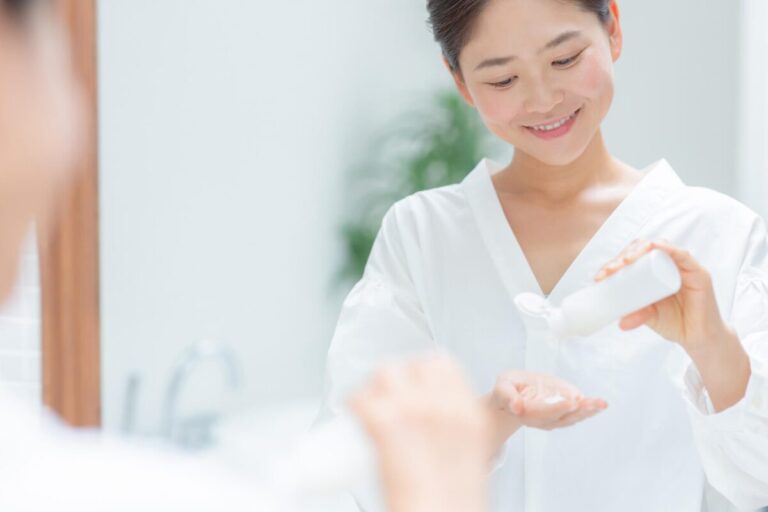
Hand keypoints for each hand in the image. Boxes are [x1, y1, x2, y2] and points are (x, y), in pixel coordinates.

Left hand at [349, 355, 491, 511]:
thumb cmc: (452, 501)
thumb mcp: (471, 454)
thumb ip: (452, 427)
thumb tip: (430, 420)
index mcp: (466, 412)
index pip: (442, 364)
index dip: (423, 371)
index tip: (414, 382)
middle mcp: (440, 404)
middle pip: (411, 363)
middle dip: (398, 376)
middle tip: (388, 396)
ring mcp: (412, 409)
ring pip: (384, 372)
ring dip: (375, 388)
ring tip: (372, 407)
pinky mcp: (383, 421)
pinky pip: (359, 397)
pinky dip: (353, 405)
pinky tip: (355, 415)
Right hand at [485, 370, 606, 451]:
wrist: (513, 396)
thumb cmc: (507, 389)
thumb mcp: (502, 386)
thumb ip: (507, 396)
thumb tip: (517, 407)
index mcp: (526, 413)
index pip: (543, 413)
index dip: (558, 408)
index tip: (572, 402)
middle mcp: (542, 420)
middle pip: (563, 417)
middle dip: (580, 410)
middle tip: (596, 403)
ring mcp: (554, 418)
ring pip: (573, 417)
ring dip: (588, 411)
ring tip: (602, 404)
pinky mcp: (562, 413)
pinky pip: (577, 413)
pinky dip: (589, 410)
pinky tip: (600, 404)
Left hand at [593, 239, 730, 352]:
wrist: (699, 338)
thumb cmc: (674, 322)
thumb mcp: (649, 316)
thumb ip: (637, 315)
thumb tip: (620, 323)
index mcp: (652, 273)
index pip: (631, 259)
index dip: (614, 264)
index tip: (599, 277)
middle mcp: (666, 265)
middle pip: (642, 250)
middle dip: (623, 256)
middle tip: (608, 271)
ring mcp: (682, 267)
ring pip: (659, 248)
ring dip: (639, 250)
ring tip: (624, 262)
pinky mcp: (697, 273)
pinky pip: (682, 255)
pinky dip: (667, 248)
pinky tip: (653, 247)